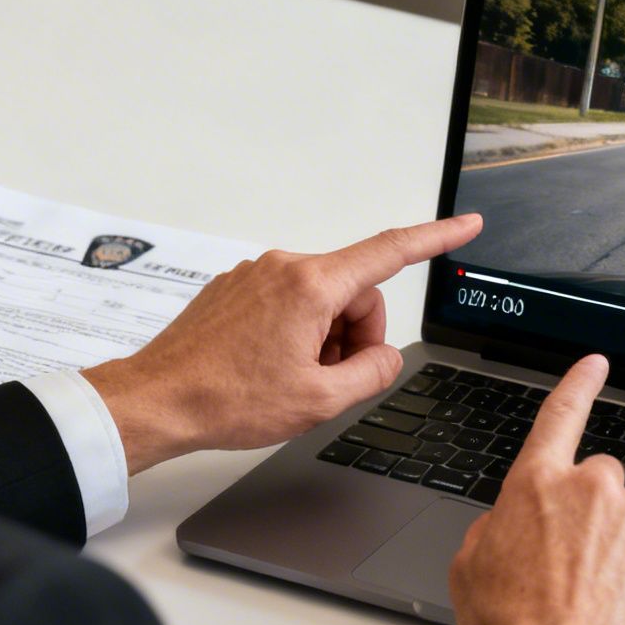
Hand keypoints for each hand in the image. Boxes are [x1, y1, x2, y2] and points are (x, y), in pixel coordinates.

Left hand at [82, 214, 481, 471]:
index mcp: (311, 286)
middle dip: (356, 336)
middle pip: (355, 292)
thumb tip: (385, 358)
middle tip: (329, 380)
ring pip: (321, 302)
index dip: (436, 238)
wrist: (159, 400)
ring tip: (290, 379)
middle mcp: (284, 267)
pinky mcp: (237, 289)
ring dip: (322, 340)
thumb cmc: (226, 398)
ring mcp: (256, 275)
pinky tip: (267, 369)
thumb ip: (372, 373)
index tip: (465, 225)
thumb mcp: (320, 400)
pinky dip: (293, 335)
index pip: (391, 252)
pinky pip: (288, 304)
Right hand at [448, 355, 624, 624]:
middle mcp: (594, 488)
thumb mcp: (470, 568)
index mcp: (537, 485)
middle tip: (576, 570)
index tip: (595, 364)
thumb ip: (495, 526)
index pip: (559, 417)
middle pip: (601, 483)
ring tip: (600, 600)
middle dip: (593, 518)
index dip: (578, 385)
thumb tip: (510, 524)